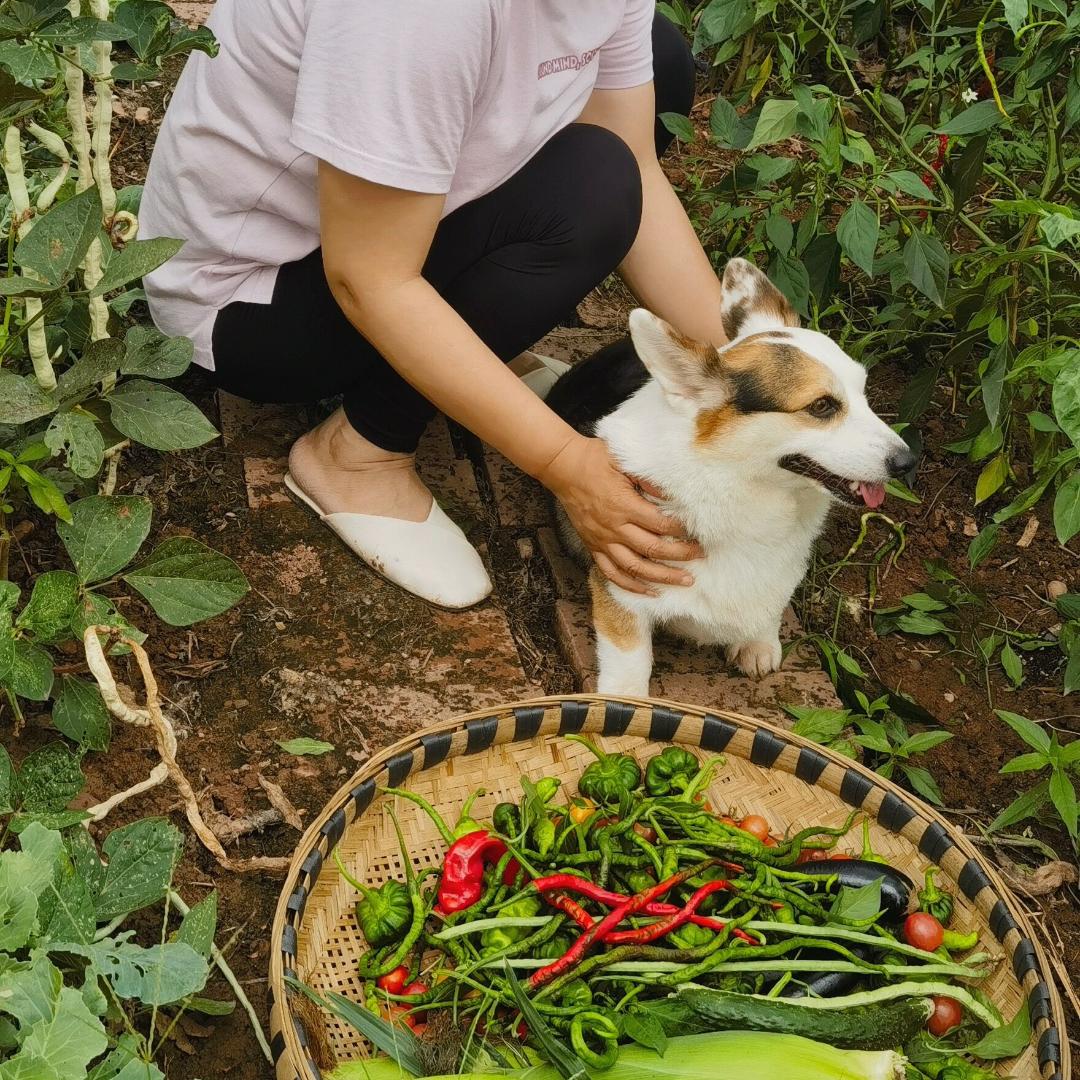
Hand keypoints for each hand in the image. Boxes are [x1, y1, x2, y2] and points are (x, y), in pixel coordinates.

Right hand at [539, 436, 702, 594]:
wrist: (562, 467)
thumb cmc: (595, 459)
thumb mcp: (624, 459)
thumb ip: (649, 479)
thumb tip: (674, 494)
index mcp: (624, 505)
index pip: (661, 524)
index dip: (682, 530)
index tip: (698, 531)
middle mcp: (614, 527)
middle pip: (653, 549)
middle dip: (680, 556)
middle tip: (701, 557)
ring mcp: (602, 540)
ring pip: (635, 568)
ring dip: (661, 577)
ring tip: (684, 581)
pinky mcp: (593, 546)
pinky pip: (612, 573)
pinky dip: (631, 585)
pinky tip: (649, 592)